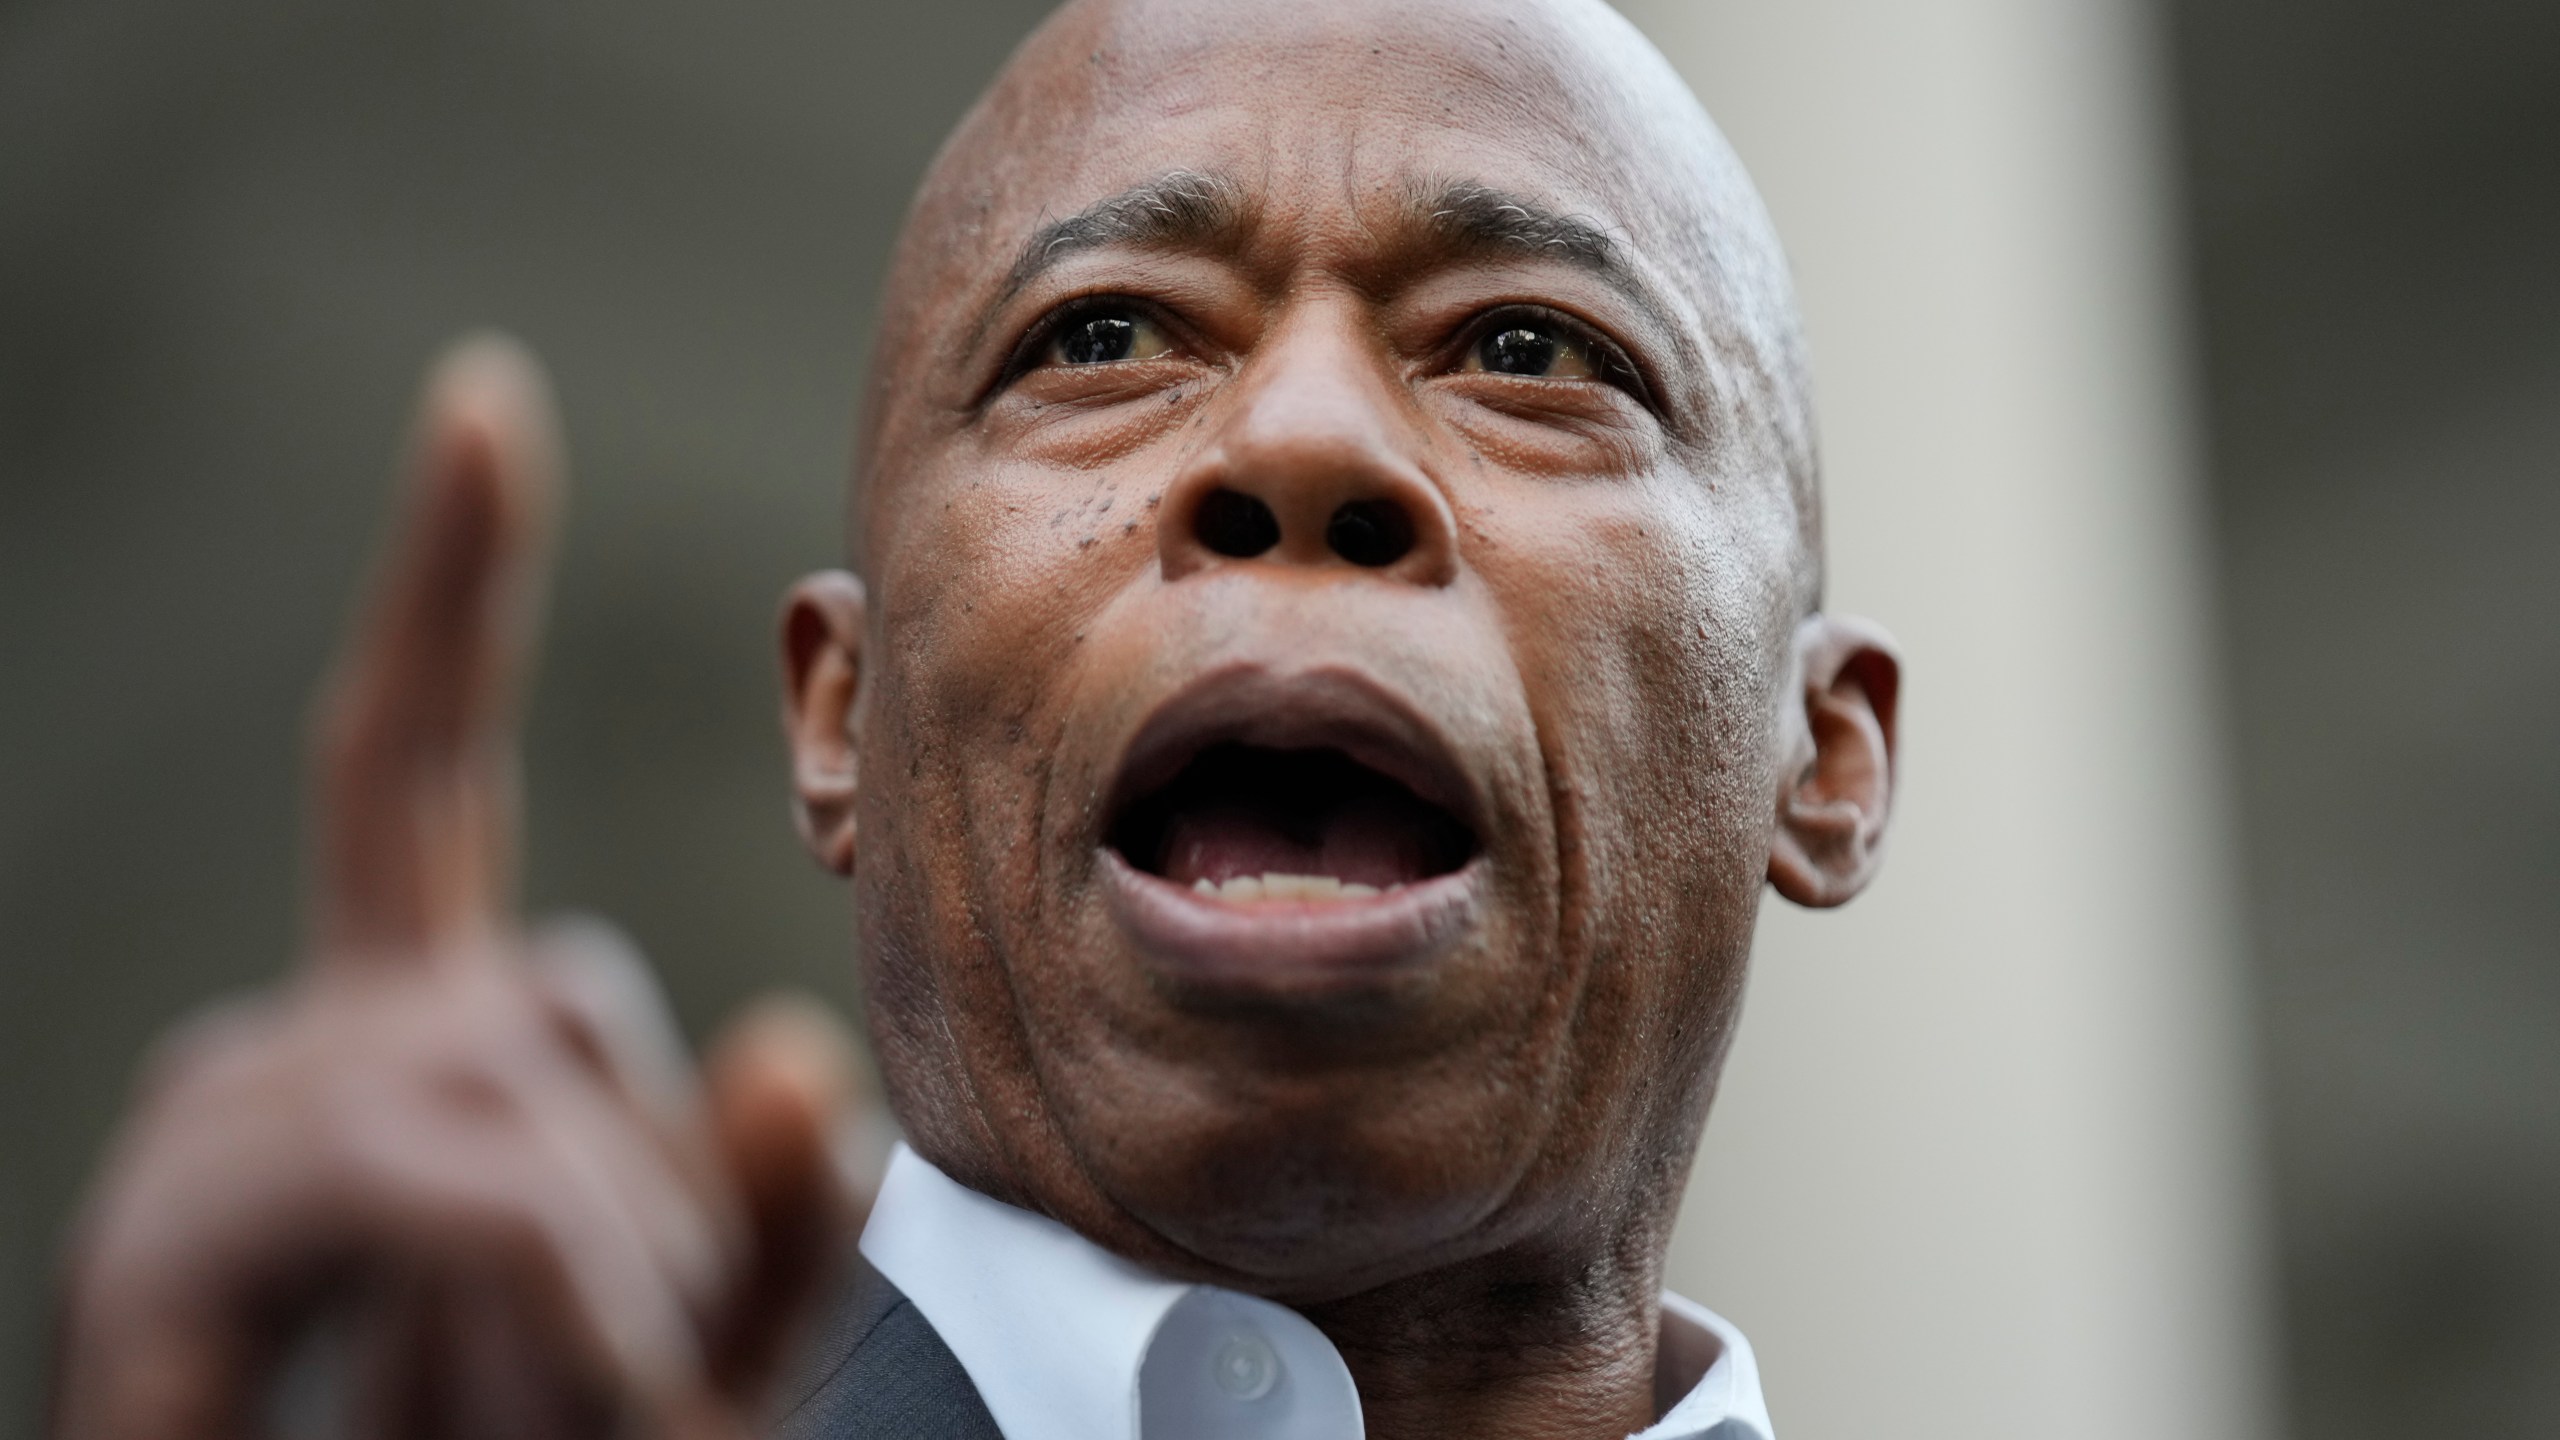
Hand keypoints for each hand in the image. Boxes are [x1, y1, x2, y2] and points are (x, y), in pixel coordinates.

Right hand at [50, 338, 862, 1439]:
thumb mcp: (712, 1343)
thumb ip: (771, 1216)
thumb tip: (786, 1045)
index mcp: (416, 1039)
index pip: (414, 769)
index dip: (451, 590)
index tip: (485, 401)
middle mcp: (291, 1049)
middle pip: (517, 984)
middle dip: (629, 1177)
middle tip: (645, 1383)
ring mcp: (200, 1145)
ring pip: (497, 1091)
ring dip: (608, 1280)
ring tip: (592, 1412)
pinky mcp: (149, 1265)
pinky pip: (411, 1189)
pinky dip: (547, 1304)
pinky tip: (572, 1386)